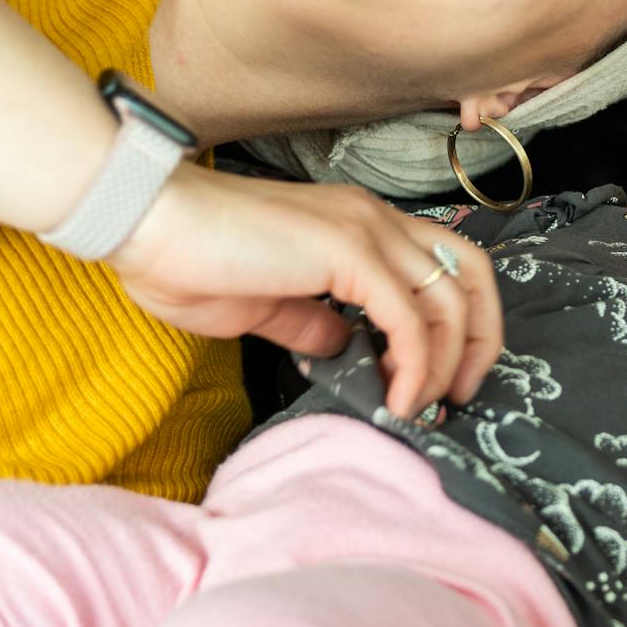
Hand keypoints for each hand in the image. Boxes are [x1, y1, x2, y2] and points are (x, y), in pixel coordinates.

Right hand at [107, 165, 502, 417]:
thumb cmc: (188, 259)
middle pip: (472, 276)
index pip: (447, 265)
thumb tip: (342, 349)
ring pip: (450, 300)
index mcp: (360, 225)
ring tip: (419, 407)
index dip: (462, 324)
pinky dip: (416, 365)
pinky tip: (396, 398)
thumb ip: (311, 324)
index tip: (444, 379)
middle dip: (480, 342)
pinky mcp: (348, 252)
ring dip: (447, 364)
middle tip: (457, 396)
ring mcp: (366, 230)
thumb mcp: (264, 307)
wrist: (146, 222)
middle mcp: (375, 219)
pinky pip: (409, 318)